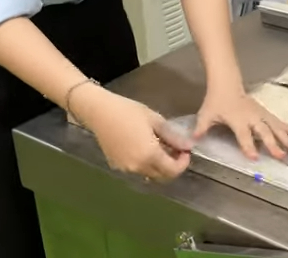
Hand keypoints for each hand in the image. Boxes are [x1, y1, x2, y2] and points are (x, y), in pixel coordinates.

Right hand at [73, 86, 191, 181]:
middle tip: (177, 151)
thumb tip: (188, 146)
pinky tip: (146, 149)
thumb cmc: (128, 111)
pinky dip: (146, 164)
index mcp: (149, 155)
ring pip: (150, 175)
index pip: (173, 170)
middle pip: (162, 176)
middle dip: (173, 167)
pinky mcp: (117, 166)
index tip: (186, 151)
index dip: (183, 163)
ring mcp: (125, 168)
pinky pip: (137, 170)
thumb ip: (173, 137)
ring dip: (160, 166)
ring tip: (162, 148)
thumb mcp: (155, 120)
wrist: (99, 112)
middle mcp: (137, 166)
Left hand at [194, 89, 287, 159]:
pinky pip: (280, 121)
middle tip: (281, 156)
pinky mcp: (266, 113)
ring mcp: (261, 114)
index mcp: (238, 120)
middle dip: (273, 144)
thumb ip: (201, 128)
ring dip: (287, 138)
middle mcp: (252, 118)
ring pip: (276, 127)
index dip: (248, 146)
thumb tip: (193, 141)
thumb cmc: (216, 101)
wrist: (226, 84)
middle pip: (264, 132)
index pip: (244, 136)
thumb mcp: (206, 114)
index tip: (255, 157)